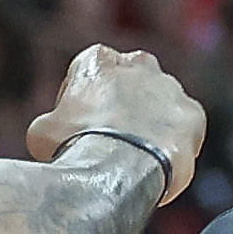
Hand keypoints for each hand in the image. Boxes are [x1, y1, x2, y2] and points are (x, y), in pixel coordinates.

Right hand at [29, 46, 207, 205]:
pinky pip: (185, 126)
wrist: (117, 172)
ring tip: (140, 155)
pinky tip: (161, 163)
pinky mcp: (192, 114)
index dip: (85, 92)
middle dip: (125, 100)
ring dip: (152, 122)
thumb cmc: (74, 149)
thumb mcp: (41, 135)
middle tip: (115, 133)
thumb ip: (50, 125)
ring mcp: (169, 88)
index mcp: (99, 61)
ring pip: (162, 102)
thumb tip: (49, 135)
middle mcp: (138, 66)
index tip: (80, 117)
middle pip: (132, 78)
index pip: (92, 64)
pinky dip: (175, 142)